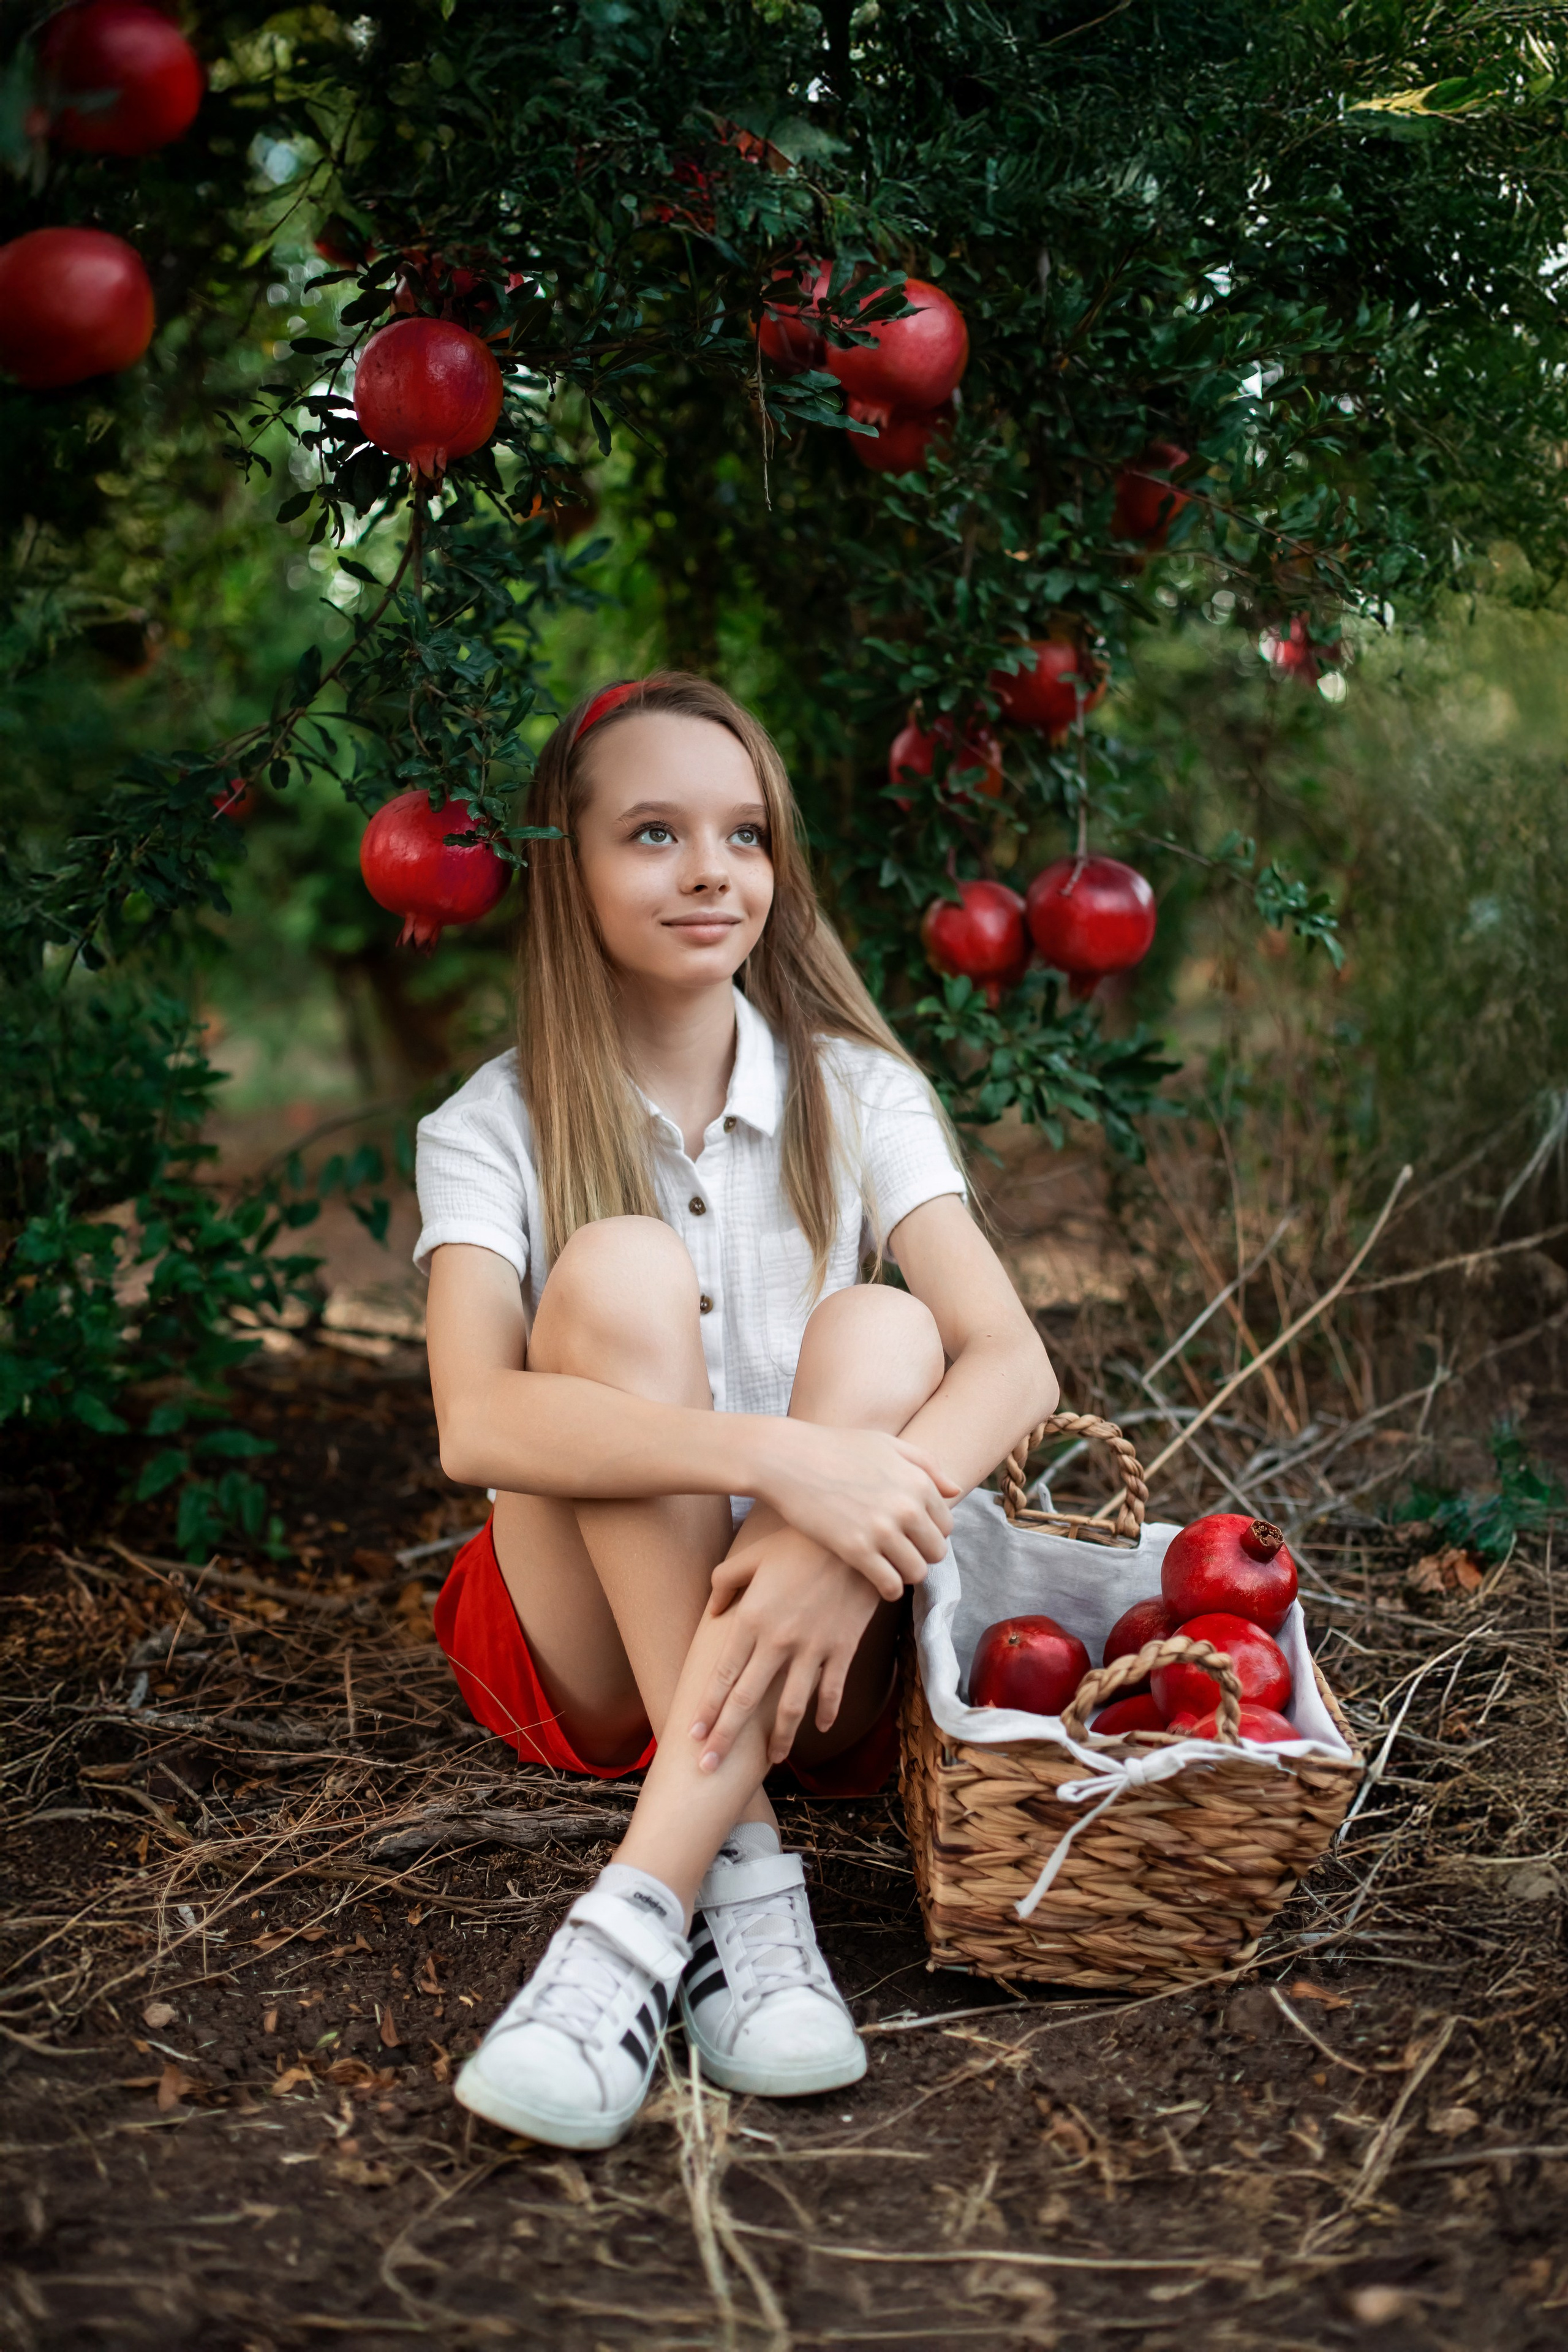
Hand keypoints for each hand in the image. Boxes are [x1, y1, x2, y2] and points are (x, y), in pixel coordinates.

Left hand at [689, 1527, 882, 1769]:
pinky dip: (827, 1712)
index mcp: (752, 1620)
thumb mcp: (753, 1556)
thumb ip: (725, 1582)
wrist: (855, 1539)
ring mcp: (813, 1648)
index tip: (692, 1736)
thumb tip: (712, 1613)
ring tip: (772, 1761)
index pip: (723, 1675)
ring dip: (780, 1738)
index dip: (707, 1709)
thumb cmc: (798, 1544)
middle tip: (708, 1769)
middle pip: (747, 1701)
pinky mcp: (843, 1648)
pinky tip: (821, 1728)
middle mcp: (778, 1641)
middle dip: (726, 1738)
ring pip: (791, 1707)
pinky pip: (833, 1690)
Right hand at [748, 1419, 958, 1601]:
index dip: (929, 1532)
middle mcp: (906, 1506)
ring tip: (890, 1568)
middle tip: (900, 1553)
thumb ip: (927, 1464)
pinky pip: (891, 1585)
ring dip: (906, 1574)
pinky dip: (889, 1589)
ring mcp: (882, 1529)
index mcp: (918, 1481)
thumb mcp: (887, 1444)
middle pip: (936, 1551)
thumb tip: (955, 1491)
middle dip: (921, 1555)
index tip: (910, 1535)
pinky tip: (879, 1582)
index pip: (946, 1524)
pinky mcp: (856, 1550)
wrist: (787, 1458)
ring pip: (917, 1572)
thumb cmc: (835, 1446)